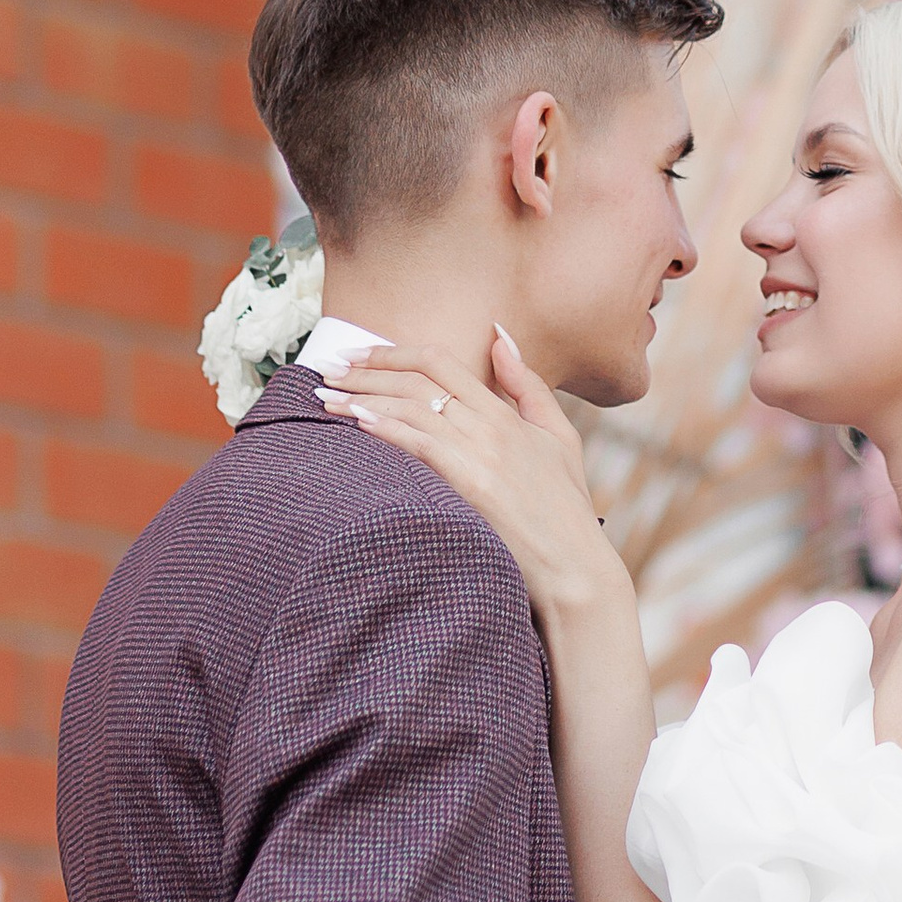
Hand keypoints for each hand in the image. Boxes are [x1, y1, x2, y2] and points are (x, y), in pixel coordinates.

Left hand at [325, 330, 626, 625]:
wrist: (576, 566)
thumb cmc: (566, 507)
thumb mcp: (557, 435)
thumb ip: (527, 384)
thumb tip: (499, 335)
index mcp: (506, 412)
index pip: (441, 361)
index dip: (393, 353)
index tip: (357, 355)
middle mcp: (491, 425)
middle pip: (417, 380)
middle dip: (365, 370)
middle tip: (326, 370)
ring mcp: (482, 453)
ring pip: (413, 407)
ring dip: (362, 398)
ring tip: (324, 398)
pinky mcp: (473, 484)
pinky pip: (422, 444)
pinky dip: (387, 427)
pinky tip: (357, 422)